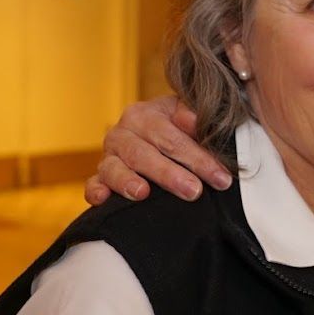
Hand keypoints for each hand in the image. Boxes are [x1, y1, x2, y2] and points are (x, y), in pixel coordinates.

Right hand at [84, 96, 231, 204]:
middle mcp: (123, 133)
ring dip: (128, 181)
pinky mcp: (99, 176)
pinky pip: (93, 184)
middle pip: (145, 154)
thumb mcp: (188, 116)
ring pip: (115, 168)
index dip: (198, 158)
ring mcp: (109, 156)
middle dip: (171, 175)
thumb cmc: (178, 129)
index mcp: (145, 114)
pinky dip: (96, 191)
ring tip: (143, 194)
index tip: (221, 178)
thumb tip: (194, 121)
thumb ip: (194, 115)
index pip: (172, 138)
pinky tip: (103, 199)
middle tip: (193, 192)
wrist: (154, 136)